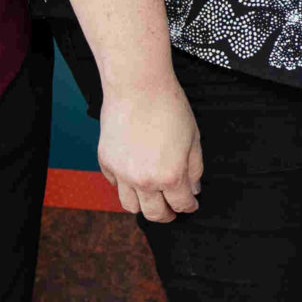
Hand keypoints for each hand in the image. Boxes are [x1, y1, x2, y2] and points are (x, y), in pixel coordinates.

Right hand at [96, 76, 203, 222]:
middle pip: (154, 214)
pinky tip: (134, 178)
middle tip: (172, 211)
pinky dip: (125, 186)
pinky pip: (115, 185)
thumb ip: (195, 168)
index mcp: (170, 176)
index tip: (191, 205)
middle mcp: (144, 181)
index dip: (189, 207)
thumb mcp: (194, 138)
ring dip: (143, 206)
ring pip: (130, 206)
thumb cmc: (169, 107)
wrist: (138, 86)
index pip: (181, 204)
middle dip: (167, 215)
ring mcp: (121, 174)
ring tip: (152, 199)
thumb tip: (193, 189)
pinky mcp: (106, 162)